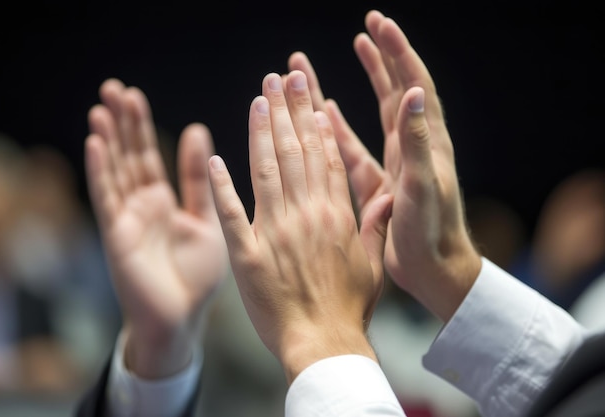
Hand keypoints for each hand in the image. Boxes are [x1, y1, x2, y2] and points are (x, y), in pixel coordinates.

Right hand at [84, 79, 227, 377]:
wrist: (183, 319)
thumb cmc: (196, 275)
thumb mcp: (206, 218)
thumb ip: (198, 179)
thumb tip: (198, 131)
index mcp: (162, 202)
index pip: (147, 156)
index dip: (139, 127)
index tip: (134, 96)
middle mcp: (140, 207)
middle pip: (127, 157)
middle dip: (120, 124)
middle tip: (114, 88)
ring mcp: (127, 220)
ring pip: (115, 172)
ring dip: (108, 139)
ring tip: (102, 105)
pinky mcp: (118, 236)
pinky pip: (108, 199)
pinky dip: (101, 171)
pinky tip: (95, 143)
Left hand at [208, 71, 392, 383]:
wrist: (324, 344)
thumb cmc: (350, 307)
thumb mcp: (373, 264)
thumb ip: (376, 224)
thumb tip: (389, 192)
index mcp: (336, 215)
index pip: (325, 158)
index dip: (314, 123)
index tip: (308, 94)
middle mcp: (306, 215)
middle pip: (295, 153)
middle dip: (288, 111)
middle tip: (280, 78)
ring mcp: (275, 233)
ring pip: (266, 171)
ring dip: (260, 133)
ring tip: (258, 100)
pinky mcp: (248, 255)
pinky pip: (232, 214)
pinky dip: (222, 186)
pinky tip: (215, 158)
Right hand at [288, 11, 480, 321]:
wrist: (434, 270)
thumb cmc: (432, 232)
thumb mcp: (423, 185)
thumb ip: (418, 140)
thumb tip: (415, 90)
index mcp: (424, 142)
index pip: (413, 84)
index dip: (397, 53)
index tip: (380, 24)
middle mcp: (410, 146)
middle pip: (394, 91)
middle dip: (381, 58)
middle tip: (366, 28)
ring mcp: (393, 163)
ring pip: (371, 116)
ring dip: (358, 87)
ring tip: (343, 62)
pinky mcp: (378, 182)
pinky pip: (353, 149)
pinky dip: (338, 130)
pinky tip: (324, 115)